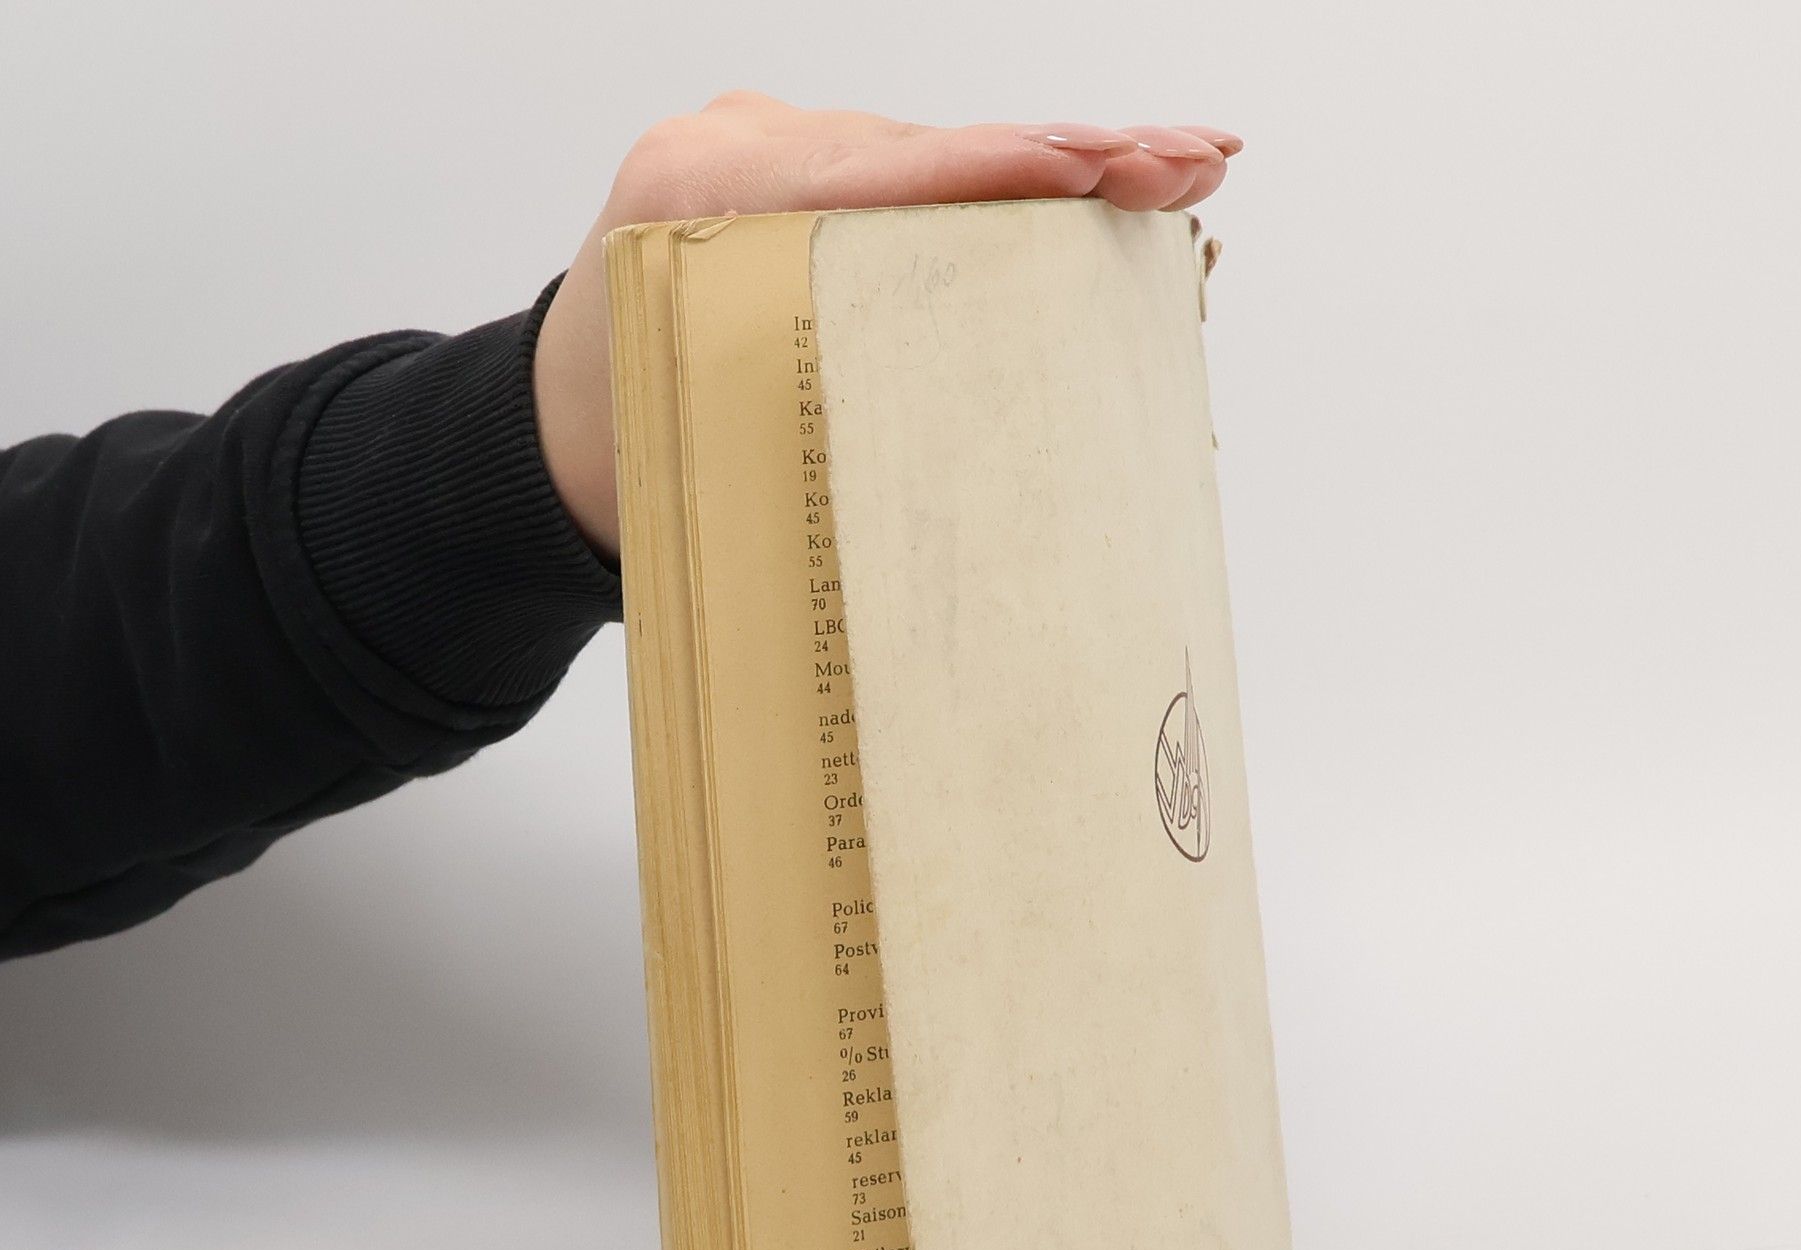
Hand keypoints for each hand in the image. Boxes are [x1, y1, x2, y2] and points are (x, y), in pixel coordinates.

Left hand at [531, 93, 1242, 559]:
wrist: (546, 431)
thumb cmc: (627, 460)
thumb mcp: (702, 454)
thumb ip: (812, 429)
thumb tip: (965, 488)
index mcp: (696, 199)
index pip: (874, 175)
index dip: (995, 175)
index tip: (1093, 168)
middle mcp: (740, 148)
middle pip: (934, 148)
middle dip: (1073, 154)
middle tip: (1191, 162)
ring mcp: (772, 147)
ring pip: (942, 157)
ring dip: (1065, 169)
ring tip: (1182, 172)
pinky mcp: (804, 170)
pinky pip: (919, 174)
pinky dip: (1010, 188)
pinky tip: (1106, 180)